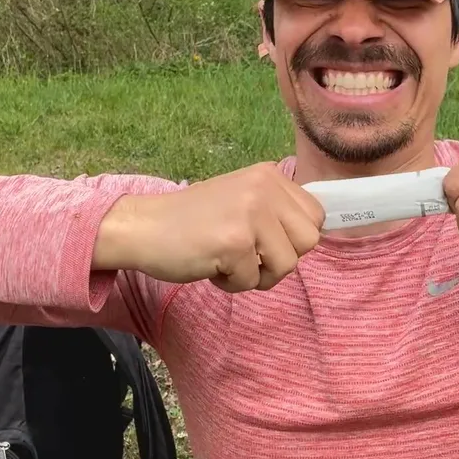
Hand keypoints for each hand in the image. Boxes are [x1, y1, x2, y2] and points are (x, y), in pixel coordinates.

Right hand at [93, 162, 324, 292]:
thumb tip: (315, 234)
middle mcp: (264, 187)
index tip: (268, 244)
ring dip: (257, 275)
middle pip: (310, 241)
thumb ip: (275, 211)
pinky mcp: (234, 241)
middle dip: (281, 259)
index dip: (295, 238)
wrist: (142, 226)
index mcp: (269, 175)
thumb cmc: (193, 222)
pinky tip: (210, 265)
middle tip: (249, 256)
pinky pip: (252, 280)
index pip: (316, 215)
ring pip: (287, 265)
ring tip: (228, 261)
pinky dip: (231, 283)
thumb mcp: (242, 200)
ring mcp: (250, 213)